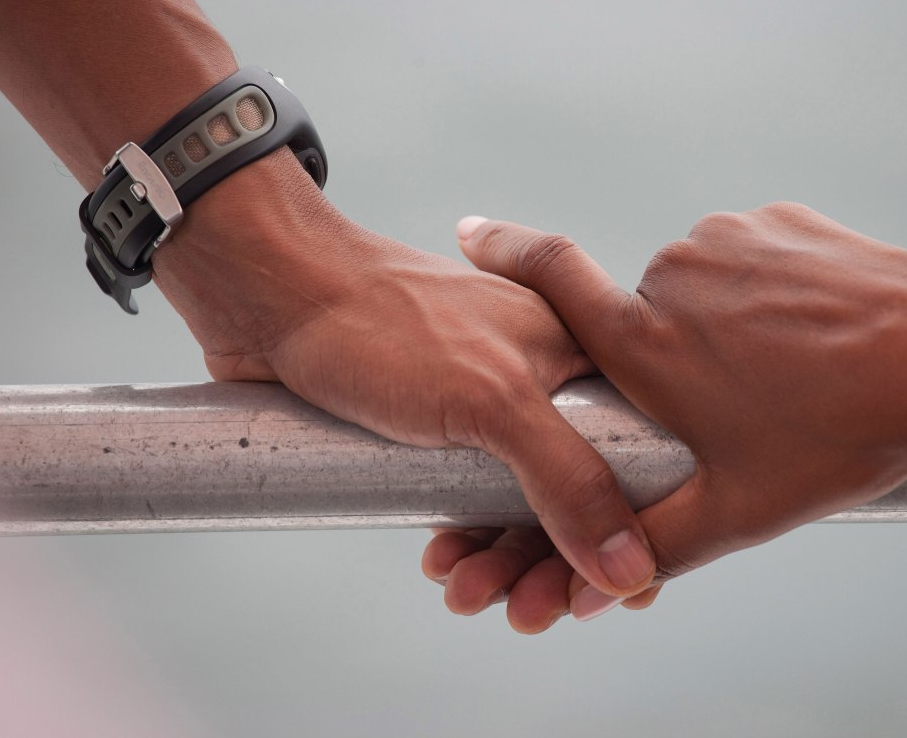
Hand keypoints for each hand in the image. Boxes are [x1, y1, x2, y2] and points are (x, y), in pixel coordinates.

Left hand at [153, 149, 658, 606]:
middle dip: (552, 561)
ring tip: (466, 593)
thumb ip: (569, 479)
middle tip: (529, 612)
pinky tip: (439, 561)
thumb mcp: (494, 399)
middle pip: (575, 493)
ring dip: (501, 562)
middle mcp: (543, 378)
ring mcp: (486, 405)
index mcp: (578, 354)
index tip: (616, 594)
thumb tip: (630, 569)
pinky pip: (464, 500)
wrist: (272, 293)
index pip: (635, 456)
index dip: (633, 529)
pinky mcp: (434, 427)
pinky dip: (460, 539)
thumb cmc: (382, 319)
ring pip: (516, 504)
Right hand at [425, 202, 906, 630]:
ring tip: (789, 377)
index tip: (470, 232)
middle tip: (737, 404)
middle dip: (672, 358)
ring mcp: (727, 239)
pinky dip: (768, 296)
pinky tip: (816, 338)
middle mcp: (670, 274)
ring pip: (701, 289)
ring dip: (725, 328)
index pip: (547, 273)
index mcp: (645, 340)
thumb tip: (583, 596)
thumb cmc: (841, 437)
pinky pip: (749, 261)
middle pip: (644, 317)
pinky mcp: (776, 222)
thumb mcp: (738, 510)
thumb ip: (649, 546)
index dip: (502, 248)